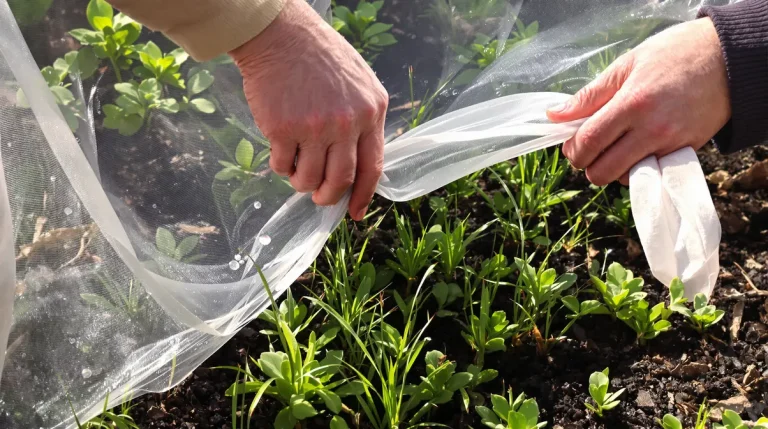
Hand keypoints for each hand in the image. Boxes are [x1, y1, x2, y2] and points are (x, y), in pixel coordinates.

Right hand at [229, 0, 387, 219]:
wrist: (280, 35)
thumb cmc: (319, 56)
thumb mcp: (359, 82)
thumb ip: (365, 119)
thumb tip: (358, 161)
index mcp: (372, 111)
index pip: (373, 166)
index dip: (363, 195)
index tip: (355, 212)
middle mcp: (348, 122)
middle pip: (341, 180)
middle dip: (328, 196)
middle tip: (318, 197)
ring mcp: (315, 127)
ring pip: (309, 178)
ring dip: (301, 182)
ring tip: (296, 170)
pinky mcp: (283, 129)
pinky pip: (282, 166)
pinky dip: (281, 165)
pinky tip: (281, 150)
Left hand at [546, 18, 729, 185]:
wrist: (727, 59)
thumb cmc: (674, 55)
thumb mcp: (626, 65)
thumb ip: (589, 95)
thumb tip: (555, 115)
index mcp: (631, 104)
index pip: (588, 143)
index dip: (572, 150)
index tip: (572, 143)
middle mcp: (651, 129)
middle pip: (602, 172)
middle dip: (588, 165)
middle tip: (591, 149)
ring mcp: (670, 144)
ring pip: (625, 179)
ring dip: (613, 168)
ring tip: (617, 146)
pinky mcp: (686, 152)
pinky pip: (651, 174)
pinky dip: (638, 168)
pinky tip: (637, 150)